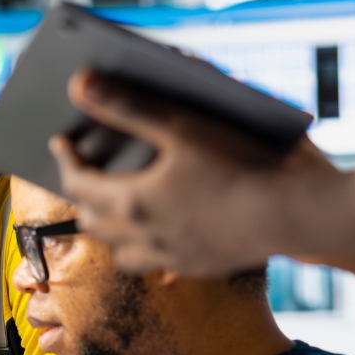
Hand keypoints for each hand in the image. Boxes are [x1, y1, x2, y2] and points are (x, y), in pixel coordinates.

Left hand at [50, 71, 340, 276]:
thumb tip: (79, 84)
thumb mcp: (179, 125)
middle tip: (85, 174)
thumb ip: (127, 105)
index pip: (78, 185)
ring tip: (116, 209)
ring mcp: (171, 259)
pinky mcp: (199, 269)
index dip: (65, 161)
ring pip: (122, 253)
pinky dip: (148, 250)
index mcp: (132, 202)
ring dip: (112, 231)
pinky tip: (159, 237)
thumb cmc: (239, 163)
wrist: (293, 213)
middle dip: (83, 197)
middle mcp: (144, 238)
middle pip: (93, 223)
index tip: (60, 143)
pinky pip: (159, 268)